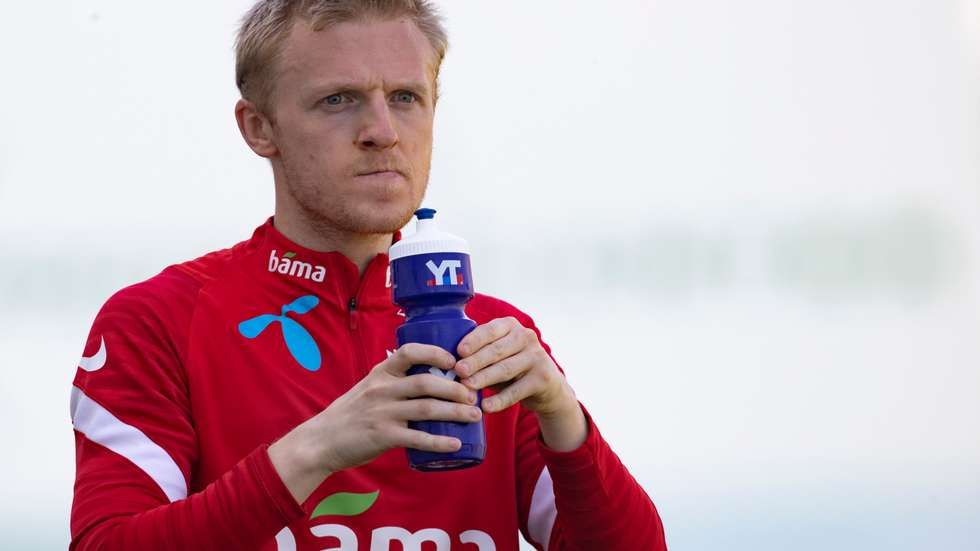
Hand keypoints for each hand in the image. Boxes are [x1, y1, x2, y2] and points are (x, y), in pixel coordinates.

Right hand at [269, 343, 480, 501]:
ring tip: (474, 416)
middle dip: (456, 388)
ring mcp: (383, 413)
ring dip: (456, 412)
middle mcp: (382, 389)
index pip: (410, 352)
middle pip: (427, 382)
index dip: (435, 353)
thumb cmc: (350, 414)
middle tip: (474, 395)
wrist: (321, 440)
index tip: (454, 362)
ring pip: (428, 408)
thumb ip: (393, 382)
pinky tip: (456, 444)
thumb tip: (429, 379)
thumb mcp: (368, 388)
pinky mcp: (383, 436)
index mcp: (380, 373)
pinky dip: (440, 441)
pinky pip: (418, 438)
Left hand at [454, 317, 583, 441]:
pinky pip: (517, 391)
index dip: (474, 340)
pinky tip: (486, 407)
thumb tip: (449, 365)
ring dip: (484, 378)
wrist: (547, 386)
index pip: (490, 330)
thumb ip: (478, 354)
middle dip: (476, 361)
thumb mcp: (497, 355)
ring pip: (506, 369)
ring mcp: (537, 357)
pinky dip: (500, 400)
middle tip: (459, 371)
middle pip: (496, 350)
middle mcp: (526, 336)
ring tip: (467, 388)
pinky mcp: (543, 378)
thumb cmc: (510, 367)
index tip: (459, 352)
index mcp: (510, 325)